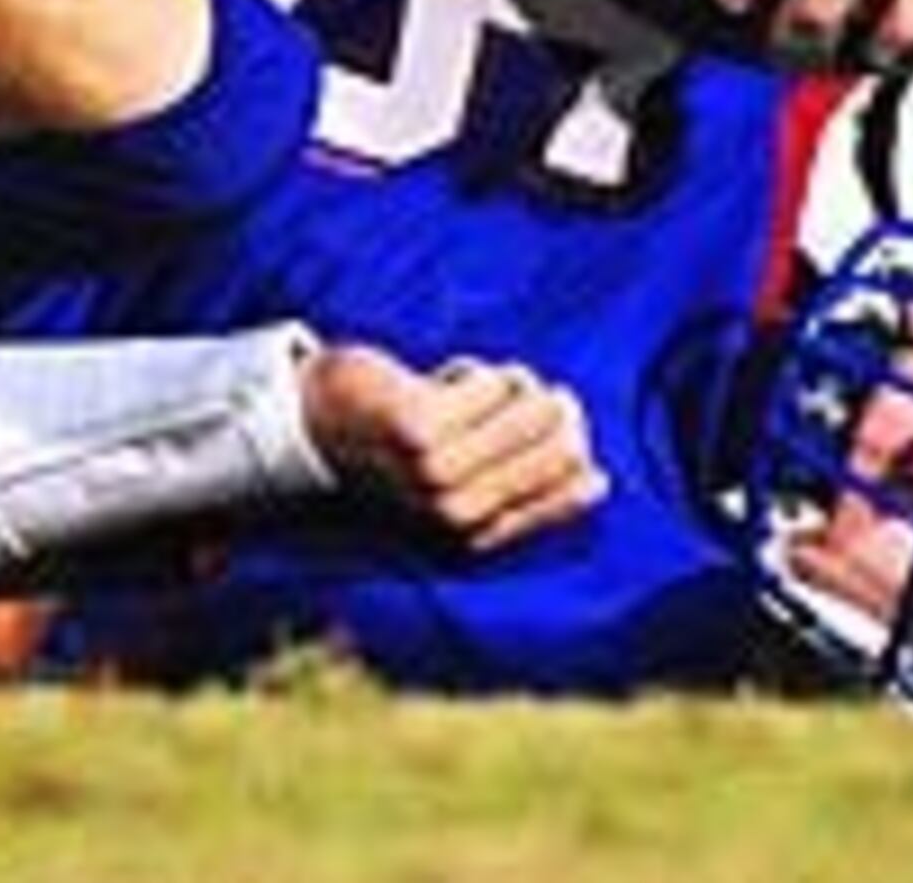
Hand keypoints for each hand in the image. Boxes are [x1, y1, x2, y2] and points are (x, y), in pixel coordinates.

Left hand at [302, 345, 605, 554]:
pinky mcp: (419, 427)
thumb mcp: (459, 481)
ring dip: (519, 387)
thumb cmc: (395, 449)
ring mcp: (437, 472)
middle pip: (551, 451)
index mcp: (473, 537)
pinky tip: (455, 375)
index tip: (579, 434)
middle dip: (559, 417)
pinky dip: (481, 373)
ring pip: (523, 413)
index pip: (562, 497)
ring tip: (502, 382)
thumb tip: (599, 482)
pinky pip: (488, 385)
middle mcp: (457, 515)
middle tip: (548, 395)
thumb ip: (521, 485)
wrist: (313, 424)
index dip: (580, 459)